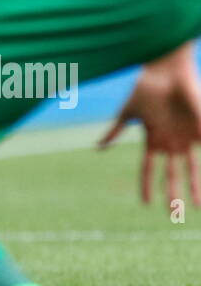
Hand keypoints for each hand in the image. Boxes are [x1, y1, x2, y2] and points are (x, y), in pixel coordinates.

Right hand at [99, 46, 200, 206]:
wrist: (166, 71)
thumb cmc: (145, 88)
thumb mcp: (128, 113)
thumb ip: (114, 131)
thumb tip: (95, 148)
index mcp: (153, 139)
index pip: (148, 168)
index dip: (147, 185)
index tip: (145, 204)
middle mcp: (171, 142)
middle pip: (172, 174)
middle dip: (173, 193)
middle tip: (173, 214)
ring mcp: (187, 138)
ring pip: (192, 170)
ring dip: (195, 188)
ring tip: (197, 207)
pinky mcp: (200, 131)